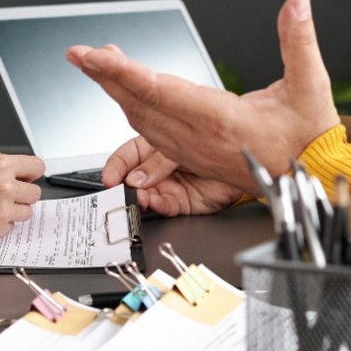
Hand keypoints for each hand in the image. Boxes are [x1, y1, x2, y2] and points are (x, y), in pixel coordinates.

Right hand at [0, 140, 43, 243]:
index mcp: (0, 165)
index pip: (37, 167)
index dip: (30, 171)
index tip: (26, 175)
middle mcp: (4, 188)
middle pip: (35, 193)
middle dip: (22, 191)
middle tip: (7, 192)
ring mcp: (1, 212)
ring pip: (26, 212)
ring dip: (14, 209)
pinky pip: (10, 227)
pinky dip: (1, 223)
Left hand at [66, 0, 338, 195]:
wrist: (310, 179)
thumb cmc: (309, 136)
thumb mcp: (311, 84)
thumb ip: (300, 39)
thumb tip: (298, 0)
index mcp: (221, 119)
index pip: (162, 91)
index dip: (124, 73)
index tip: (96, 57)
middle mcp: (198, 137)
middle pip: (140, 105)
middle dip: (105, 77)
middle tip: (78, 54)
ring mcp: (192, 149)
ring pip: (141, 120)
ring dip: (115, 91)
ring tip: (95, 64)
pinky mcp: (192, 154)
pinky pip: (150, 132)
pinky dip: (131, 107)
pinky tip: (122, 92)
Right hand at [102, 135, 250, 217]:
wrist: (242, 159)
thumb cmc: (214, 143)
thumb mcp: (179, 147)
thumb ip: (157, 162)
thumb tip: (136, 177)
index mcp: (153, 147)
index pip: (126, 158)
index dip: (115, 168)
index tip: (108, 177)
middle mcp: (157, 169)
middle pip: (132, 180)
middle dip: (124, 187)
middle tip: (119, 191)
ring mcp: (167, 186)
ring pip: (145, 196)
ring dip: (139, 199)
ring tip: (138, 197)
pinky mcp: (179, 203)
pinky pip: (164, 206)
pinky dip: (158, 206)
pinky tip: (154, 201)